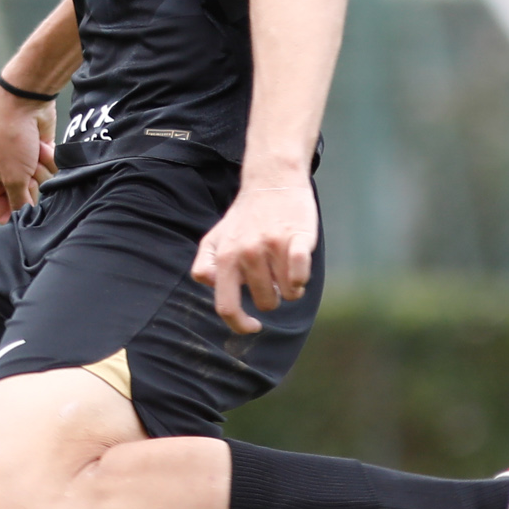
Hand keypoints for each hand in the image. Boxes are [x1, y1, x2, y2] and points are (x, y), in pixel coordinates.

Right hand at [0, 88, 56, 224]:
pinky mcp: (37, 153)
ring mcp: (21, 161)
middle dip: (31, 185)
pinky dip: (48, 158)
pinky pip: (50, 168)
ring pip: (40, 183)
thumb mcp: (12, 176)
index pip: (1, 211)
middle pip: (24, 197)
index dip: (17, 214)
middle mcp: (1, 172)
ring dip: (41, 170)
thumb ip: (18, 201)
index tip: (30, 213)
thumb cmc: (9, 137)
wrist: (24, 101)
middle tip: (26, 170)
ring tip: (33, 154)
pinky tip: (41, 146)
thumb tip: (24, 218)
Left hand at [190, 181, 316, 334]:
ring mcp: (271, 246)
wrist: (271, 182)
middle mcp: (245, 253)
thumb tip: (209, 286)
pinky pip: (302, 277)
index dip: (240, 324)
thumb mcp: (215, 239)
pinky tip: (298, 266)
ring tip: (284, 268)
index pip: (226, 307)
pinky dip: (302, 278)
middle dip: (272, 298)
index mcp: (223, 258)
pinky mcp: (297, 239)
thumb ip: (205, 265)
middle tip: (272, 279)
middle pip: (265, 303)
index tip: (253, 326)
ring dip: (290, 288)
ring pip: (287, 294)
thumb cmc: (244, 218)